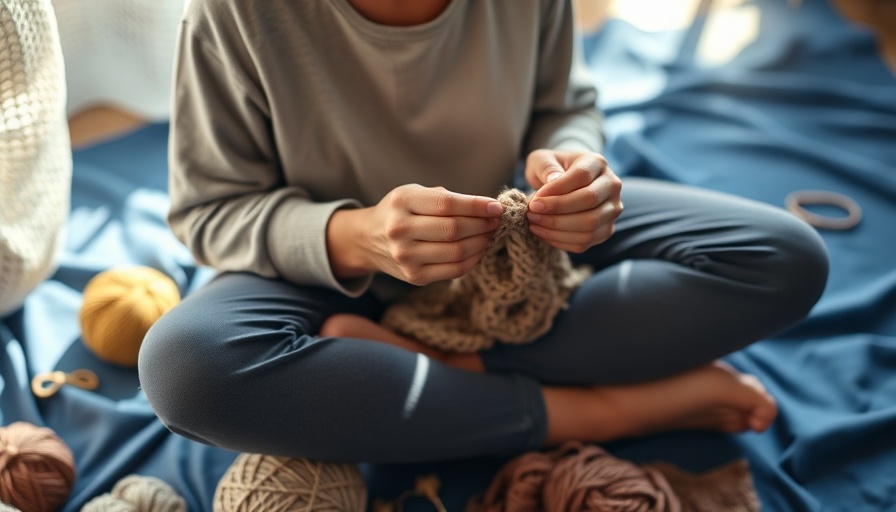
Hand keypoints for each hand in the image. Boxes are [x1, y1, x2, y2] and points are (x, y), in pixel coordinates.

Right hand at [329, 184, 503, 285]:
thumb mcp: (415, 193)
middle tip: (496, 220)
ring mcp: (405, 256)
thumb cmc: (400, 211)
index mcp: (402, 202)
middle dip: (483, 225)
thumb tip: (487, 208)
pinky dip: (473, 260)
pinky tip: (478, 249)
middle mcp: (400, 230)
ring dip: (481, 242)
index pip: (447, 204)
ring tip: (489, 234)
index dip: (476, 206)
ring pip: (457, 252)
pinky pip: (454, 270)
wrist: (368, 239)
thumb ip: (446, 198)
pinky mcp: (414, 276)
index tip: (497, 207)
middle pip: (454, 229)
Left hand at [524, 149, 622, 252]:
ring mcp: (612, 210)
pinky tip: (543, 233)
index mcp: (597, 163)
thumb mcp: (542, 159)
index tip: (535, 200)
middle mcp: (612, 186)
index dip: (557, 190)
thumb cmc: (552, 170)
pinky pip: (585, 242)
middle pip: (589, 201)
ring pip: (589, 225)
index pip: (581, 176)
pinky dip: (560, 241)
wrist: (564, 185)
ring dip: (557, 228)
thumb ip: (545, 166)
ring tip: (534, 224)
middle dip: (556, 210)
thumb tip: (553, 180)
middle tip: (532, 213)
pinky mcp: (606, 230)